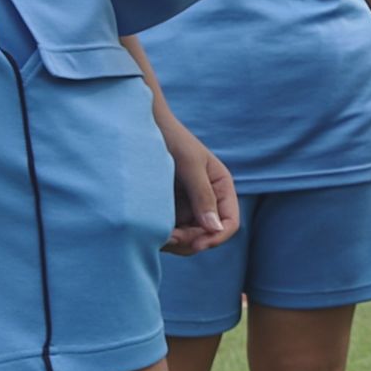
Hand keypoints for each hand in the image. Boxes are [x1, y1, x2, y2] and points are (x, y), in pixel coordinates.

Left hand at [162, 122, 236, 254]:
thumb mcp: (189, 164)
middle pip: (208, 235)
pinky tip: (150, 229)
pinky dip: (164, 235)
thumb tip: (214, 228)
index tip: (196, 244)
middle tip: (167, 237)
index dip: (216, 237)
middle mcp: (208, 200)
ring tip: (155, 234)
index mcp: (221, 187)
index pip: (229, 223)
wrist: (141, 126)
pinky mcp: (169, 210)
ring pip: (189, 238)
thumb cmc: (169, 137)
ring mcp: (188, 206)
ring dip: (176, 241)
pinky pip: (172, 231)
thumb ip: (203, 195)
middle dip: (191, 241)